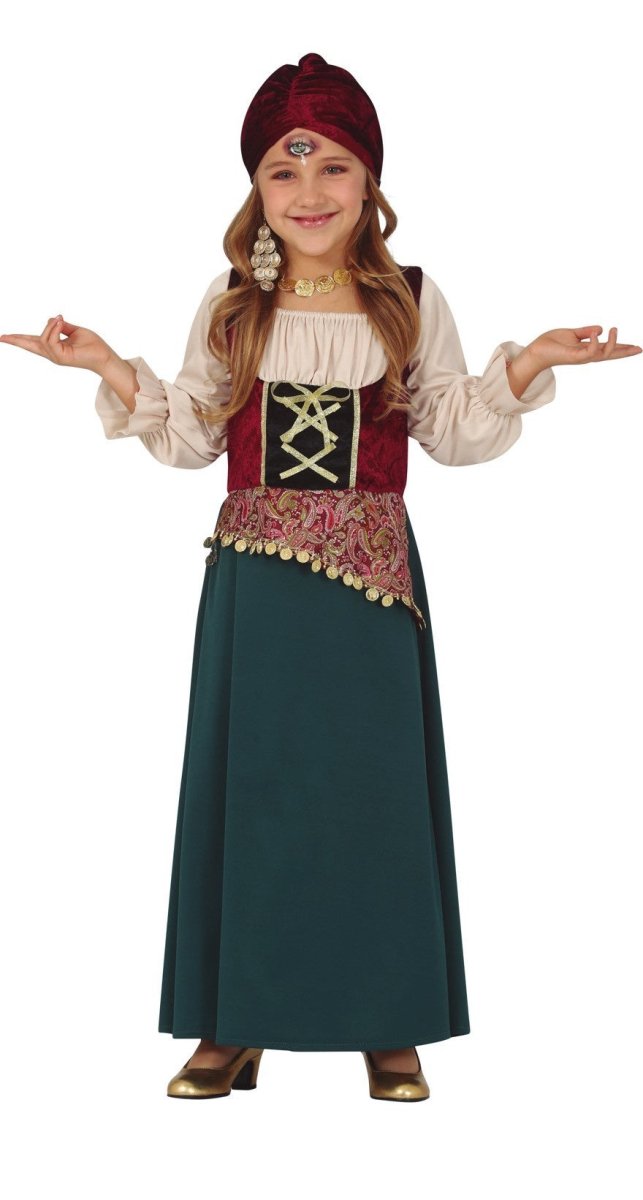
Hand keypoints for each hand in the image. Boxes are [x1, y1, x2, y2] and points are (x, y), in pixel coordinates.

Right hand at [0, 316, 114, 373]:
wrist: (104, 356)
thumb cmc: (93, 345)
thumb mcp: (75, 331)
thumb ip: (62, 326)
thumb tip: (53, 318)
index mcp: (54, 347)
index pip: (33, 341)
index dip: (19, 338)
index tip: (4, 337)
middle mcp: (52, 353)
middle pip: (28, 345)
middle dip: (15, 340)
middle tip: (0, 337)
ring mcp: (56, 357)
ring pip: (43, 338)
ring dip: (52, 325)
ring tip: (61, 320)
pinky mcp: (61, 357)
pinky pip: (51, 340)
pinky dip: (55, 329)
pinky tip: (61, 322)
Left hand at [527, 326, 641, 370]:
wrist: (536, 350)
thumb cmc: (551, 343)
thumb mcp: (572, 334)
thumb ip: (586, 331)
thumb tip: (600, 329)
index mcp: (588, 350)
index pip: (608, 349)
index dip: (622, 348)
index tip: (636, 347)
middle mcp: (587, 355)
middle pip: (611, 355)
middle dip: (625, 352)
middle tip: (640, 349)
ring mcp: (582, 357)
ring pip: (604, 354)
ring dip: (612, 343)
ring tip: (614, 328)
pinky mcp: (574, 357)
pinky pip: (590, 351)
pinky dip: (595, 342)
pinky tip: (596, 333)